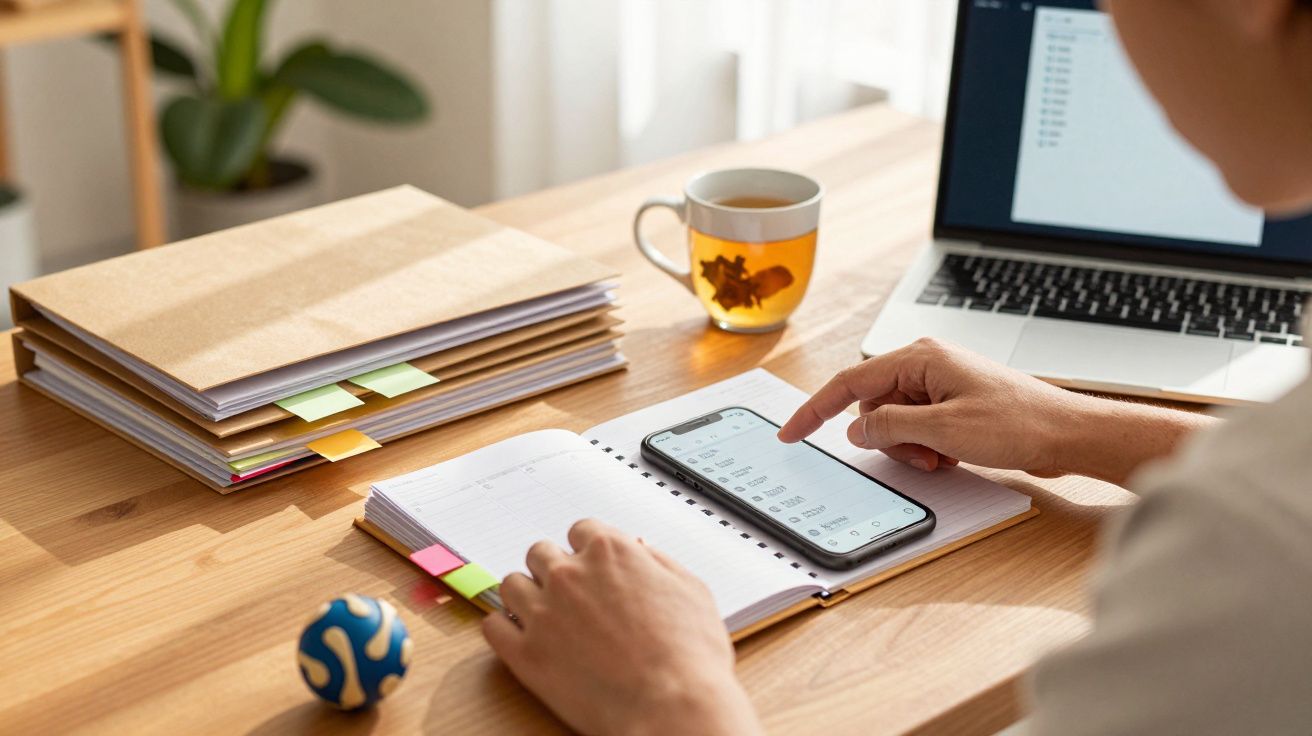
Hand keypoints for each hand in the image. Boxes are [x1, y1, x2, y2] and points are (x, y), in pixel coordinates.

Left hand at [482, 519, 762, 735]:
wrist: (672, 708)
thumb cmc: (690, 656)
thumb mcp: (692, 590)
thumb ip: (659, 563)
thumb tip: (640, 551)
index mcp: (610, 552)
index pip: (580, 530)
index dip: (587, 550)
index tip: (590, 565)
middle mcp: (570, 574)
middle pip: (540, 553)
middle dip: (553, 569)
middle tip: (568, 594)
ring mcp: (543, 613)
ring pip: (511, 585)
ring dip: (525, 595)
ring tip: (542, 615)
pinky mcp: (525, 653)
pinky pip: (493, 626)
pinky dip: (503, 629)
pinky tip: (520, 638)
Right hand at [777, 338, 1214, 483]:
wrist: (1069, 434)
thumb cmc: (1019, 424)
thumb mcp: (944, 430)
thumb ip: (891, 427)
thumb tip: (857, 428)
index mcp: (920, 358)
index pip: (850, 382)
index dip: (816, 409)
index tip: (791, 433)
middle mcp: (926, 365)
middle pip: (873, 406)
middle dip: (887, 438)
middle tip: (920, 456)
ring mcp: (941, 384)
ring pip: (895, 421)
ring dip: (910, 447)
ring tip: (944, 457)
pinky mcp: (954, 404)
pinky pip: (918, 428)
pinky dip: (927, 447)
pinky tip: (954, 455)